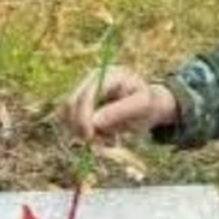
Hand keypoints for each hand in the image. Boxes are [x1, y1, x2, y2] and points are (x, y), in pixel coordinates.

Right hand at [58, 66, 177, 141]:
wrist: (151, 103)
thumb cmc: (149, 104)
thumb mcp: (141, 107)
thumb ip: (118, 112)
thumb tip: (93, 122)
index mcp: (109, 75)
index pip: (86, 95)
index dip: (83, 117)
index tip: (89, 137)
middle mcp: (92, 79)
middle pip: (70, 103)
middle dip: (79, 125)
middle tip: (94, 143)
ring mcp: (84, 89)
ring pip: (67, 113)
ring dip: (80, 130)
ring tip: (104, 137)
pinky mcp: (80, 102)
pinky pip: (71, 120)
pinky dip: (82, 130)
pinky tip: (100, 134)